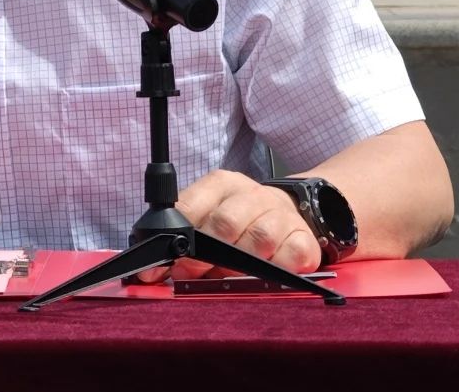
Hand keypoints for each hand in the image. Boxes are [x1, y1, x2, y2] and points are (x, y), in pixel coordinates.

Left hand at [137, 169, 321, 281]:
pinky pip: (292, 254)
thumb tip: (155, 271)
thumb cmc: (239, 218)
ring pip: (259, 238)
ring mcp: (279, 213)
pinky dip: (277, 268)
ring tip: (233, 273)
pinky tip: (269, 270)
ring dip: (241, 264)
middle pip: (224, 223)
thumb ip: (183, 239)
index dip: (175, 239)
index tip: (164, 265)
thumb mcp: (208, 216)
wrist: (289, 210)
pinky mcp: (303, 236)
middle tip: (196, 274)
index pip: (190, 206)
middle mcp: (250, 194)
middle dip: (205, 256)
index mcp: (220, 184)